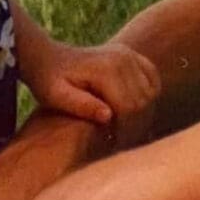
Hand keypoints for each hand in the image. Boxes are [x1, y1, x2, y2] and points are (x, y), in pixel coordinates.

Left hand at [25, 36, 160, 130]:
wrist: (46, 58)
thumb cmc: (48, 81)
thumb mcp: (56, 97)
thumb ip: (81, 106)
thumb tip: (108, 116)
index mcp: (106, 69)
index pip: (129, 108)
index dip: (124, 132)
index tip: (112, 145)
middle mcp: (122, 58)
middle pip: (143, 102)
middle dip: (134, 126)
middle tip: (118, 142)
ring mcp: (128, 54)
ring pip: (150, 94)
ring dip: (142, 114)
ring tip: (123, 130)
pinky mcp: (131, 55)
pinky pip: (153, 79)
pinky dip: (149, 96)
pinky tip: (133, 111)